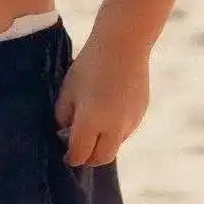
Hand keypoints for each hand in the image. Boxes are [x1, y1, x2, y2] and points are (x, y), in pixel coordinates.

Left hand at [54, 35, 148, 166]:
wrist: (124, 44)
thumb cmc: (89, 65)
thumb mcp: (68, 89)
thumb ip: (63, 116)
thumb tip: (65, 132)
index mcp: (90, 122)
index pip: (79, 155)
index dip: (70, 157)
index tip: (65, 154)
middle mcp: (113, 128)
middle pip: (100, 158)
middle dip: (88, 158)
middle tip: (79, 149)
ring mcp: (130, 121)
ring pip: (115, 145)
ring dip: (103, 143)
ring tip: (94, 126)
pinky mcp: (141, 113)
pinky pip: (126, 130)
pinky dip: (115, 130)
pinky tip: (108, 110)